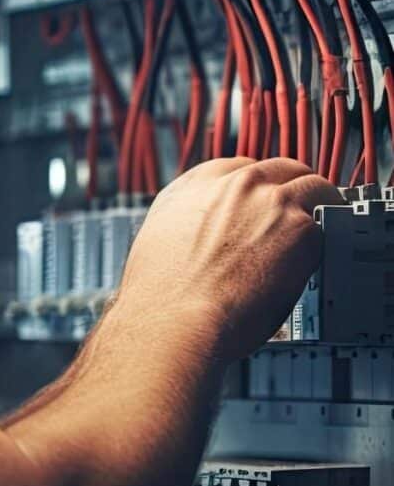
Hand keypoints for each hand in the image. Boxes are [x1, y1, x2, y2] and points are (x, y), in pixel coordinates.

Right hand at [118, 158, 342, 361]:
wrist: (174, 318)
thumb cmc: (162, 293)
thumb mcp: (160, 235)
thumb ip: (191, 217)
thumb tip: (208, 229)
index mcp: (199, 183)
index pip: (243, 167)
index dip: (258, 188)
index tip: (264, 203)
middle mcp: (236, 184)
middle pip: (283, 168)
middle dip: (293, 189)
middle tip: (298, 214)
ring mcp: (270, 201)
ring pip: (314, 186)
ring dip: (318, 207)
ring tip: (317, 235)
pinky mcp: (299, 227)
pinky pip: (326, 226)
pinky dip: (322, 244)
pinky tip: (312, 264)